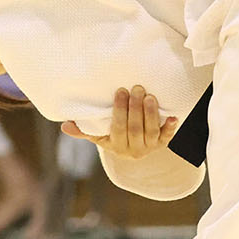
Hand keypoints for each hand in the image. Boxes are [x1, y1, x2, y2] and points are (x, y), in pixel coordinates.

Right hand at [62, 86, 179, 159]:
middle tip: (136, 88)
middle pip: (135, 129)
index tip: (121, 91)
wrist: (132, 148)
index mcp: (115, 146)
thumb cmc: (112, 136)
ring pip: (151, 132)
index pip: (118, 128)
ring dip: (151, 114)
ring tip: (150, 97)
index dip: (120, 111)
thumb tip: (64, 125)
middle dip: (135, 108)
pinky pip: (167, 137)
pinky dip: (170, 128)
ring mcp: (149, 147)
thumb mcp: (98, 135)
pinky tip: (173, 116)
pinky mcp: (162, 144)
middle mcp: (133, 150)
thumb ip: (83, 130)